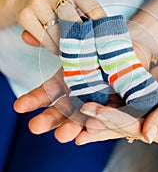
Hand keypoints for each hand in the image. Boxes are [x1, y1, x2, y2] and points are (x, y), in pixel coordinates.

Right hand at [13, 41, 150, 143]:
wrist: (125, 50)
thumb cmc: (96, 47)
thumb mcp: (75, 45)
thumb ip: (52, 42)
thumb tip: (25, 35)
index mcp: (65, 83)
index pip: (45, 94)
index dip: (32, 100)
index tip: (18, 106)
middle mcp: (77, 97)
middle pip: (60, 112)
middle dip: (48, 119)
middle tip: (35, 126)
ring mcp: (95, 105)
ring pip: (81, 120)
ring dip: (71, 128)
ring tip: (63, 136)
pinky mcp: (114, 110)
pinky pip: (105, 120)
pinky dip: (97, 126)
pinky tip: (90, 131)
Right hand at [16, 0, 105, 53]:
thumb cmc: (59, 5)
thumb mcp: (75, 4)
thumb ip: (87, 16)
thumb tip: (102, 33)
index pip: (93, 9)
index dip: (100, 28)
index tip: (104, 41)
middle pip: (74, 23)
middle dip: (82, 40)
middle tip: (87, 51)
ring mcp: (37, 1)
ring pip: (58, 33)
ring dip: (67, 47)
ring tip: (72, 52)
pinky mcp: (25, 15)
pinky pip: (44, 39)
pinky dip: (53, 48)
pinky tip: (58, 50)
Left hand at [70, 65, 157, 144]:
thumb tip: (148, 137)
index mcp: (157, 130)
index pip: (133, 127)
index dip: (114, 121)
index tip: (96, 114)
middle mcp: (144, 130)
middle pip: (119, 129)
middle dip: (99, 123)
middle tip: (80, 117)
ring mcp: (134, 123)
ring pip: (111, 127)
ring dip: (93, 126)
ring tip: (75, 127)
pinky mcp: (127, 114)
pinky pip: (110, 118)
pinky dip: (97, 119)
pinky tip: (80, 121)